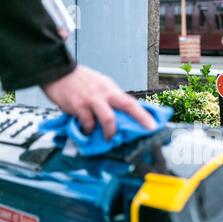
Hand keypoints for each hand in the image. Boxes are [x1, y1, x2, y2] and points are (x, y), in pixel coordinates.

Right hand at [41, 65, 156, 139]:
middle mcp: (104, 93)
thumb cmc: (80, 81)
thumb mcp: (100, 85)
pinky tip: (87, 131)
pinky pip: (87, 123)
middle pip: (126, 106)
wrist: (57, 71)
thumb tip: (122, 117)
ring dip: (110, 132)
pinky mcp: (77, 105)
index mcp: (111, 89)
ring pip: (108, 119)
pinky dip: (89, 130)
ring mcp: (91, 99)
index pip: (131, 102)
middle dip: (136, 121)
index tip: (153, 127)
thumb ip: (110, 99)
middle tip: (137, 135)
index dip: (143, 115)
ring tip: (108, 137)